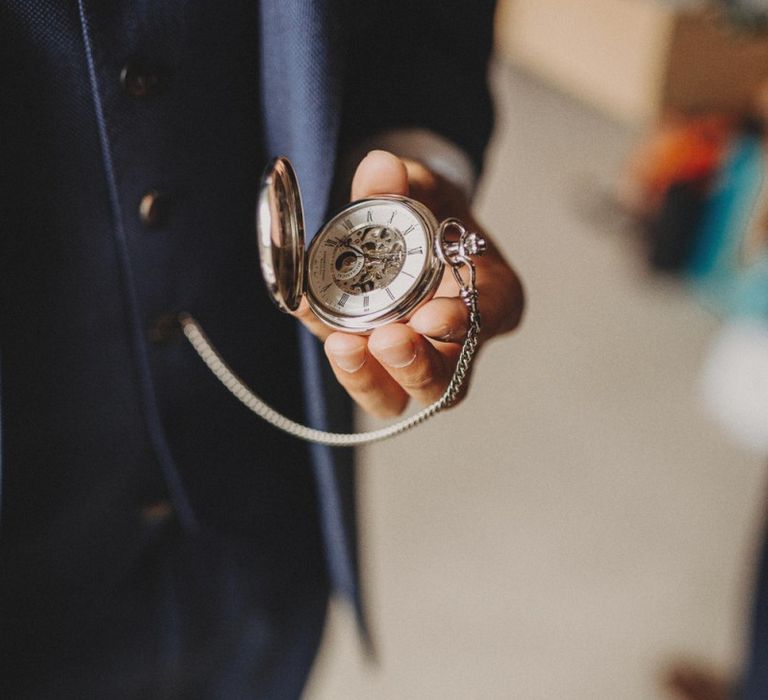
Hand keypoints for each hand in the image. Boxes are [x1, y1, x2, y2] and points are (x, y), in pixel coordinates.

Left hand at [295, 150, 523, 417]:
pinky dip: (332, 351)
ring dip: (368, 377)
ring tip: (341, 345)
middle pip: (444, 382)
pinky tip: (306, 313)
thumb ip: (406, 180)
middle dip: (415, 367)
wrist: (408, 234)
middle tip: (385, 340)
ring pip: (398, 395)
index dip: (462, 326)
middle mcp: (455, 341)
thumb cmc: (432, 216)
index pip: (485, 323)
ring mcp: (412, 360)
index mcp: (490, 298)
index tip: (430, 316)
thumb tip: (380, 167)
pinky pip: (355, 372)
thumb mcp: (425, 188)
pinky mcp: (372, 364)